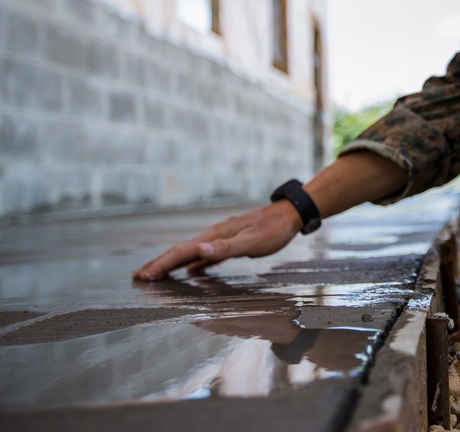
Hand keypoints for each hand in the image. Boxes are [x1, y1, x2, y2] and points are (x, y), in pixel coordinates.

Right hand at [131, 201, 301, 279]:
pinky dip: (192, 263)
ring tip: (154, 274)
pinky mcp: (230, 242)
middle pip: (180, 250)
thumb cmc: (273, 230)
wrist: (289, 215)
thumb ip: (225, 248)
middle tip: (137, 276)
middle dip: (158, 263)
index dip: (162, 264)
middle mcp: (213, 235)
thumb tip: (198, 250)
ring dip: (171, 263)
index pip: (182, 251)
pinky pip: (205, 255)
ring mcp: (220, 238)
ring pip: (189, 252)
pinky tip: (190, 271)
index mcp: (215, 235)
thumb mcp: (251, 241)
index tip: (145, 276)